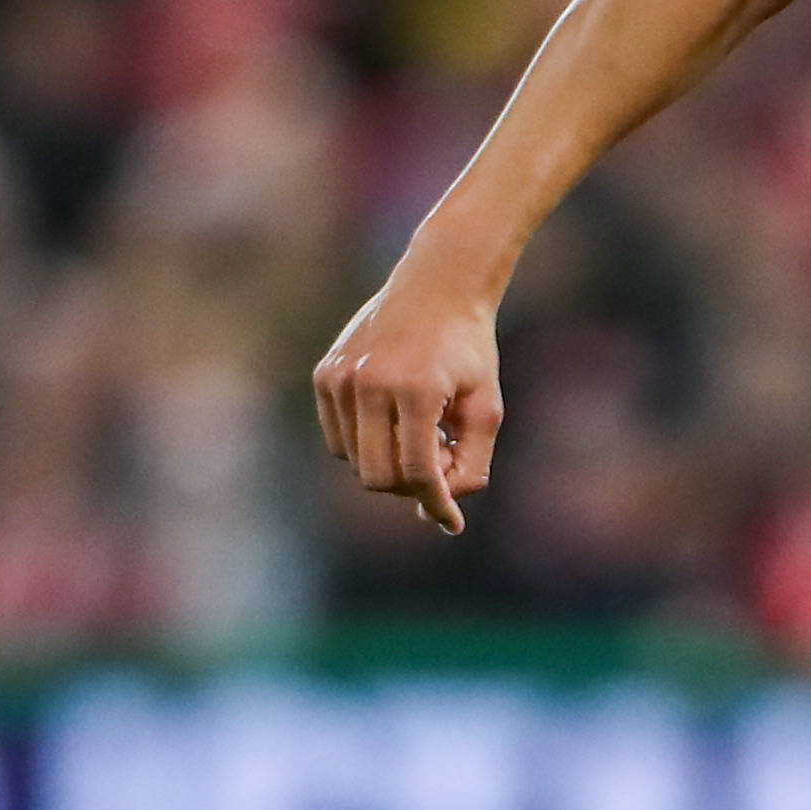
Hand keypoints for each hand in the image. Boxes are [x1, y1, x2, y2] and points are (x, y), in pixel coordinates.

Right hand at [311, 265, 503, 535]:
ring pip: (355, 462)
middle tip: (441, 458)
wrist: (437, 286)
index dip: (436, 503)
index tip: (451, 523)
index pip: (417, 471)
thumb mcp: (485, 408)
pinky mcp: (324, 375)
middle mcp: (369, 383)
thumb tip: (438, 515)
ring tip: (422, 428)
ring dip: (390, 461)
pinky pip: (339, 439)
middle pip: (378, 477)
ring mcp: (340, 379)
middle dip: (410, 484)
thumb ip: (470, 465)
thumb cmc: (469, 350)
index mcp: (414, 389)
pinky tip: (394, 418)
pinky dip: (367, 443)